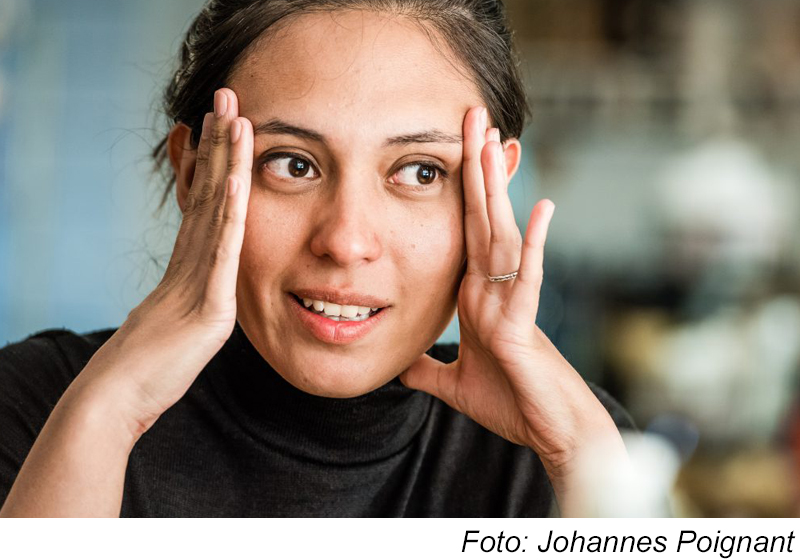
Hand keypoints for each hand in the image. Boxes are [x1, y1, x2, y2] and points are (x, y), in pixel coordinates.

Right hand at [83, 88, 253, 436]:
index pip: (204, 204)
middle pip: (208, 193)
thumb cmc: (145, 370)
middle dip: (219, 144)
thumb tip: (197, 294)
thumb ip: (189, 303)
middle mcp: (190, 263)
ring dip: (227, 163)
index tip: (220, 124)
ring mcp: (197, 279)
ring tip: (234, 116)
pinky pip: (222, 252)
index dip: (212, 163)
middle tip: (225, 96)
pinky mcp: (207, 305)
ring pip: (216, 211)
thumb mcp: (172, 326)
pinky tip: (240, 180)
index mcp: (185, 268)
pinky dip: (231, 214)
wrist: (116, 399)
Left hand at [398, 107, 625, 499]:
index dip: (460, 191)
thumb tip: (399, 368)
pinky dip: (537, 243)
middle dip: (476, 168)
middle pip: (483, 217)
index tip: (456, 149)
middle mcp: (496, 288)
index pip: (465, 231)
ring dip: (500, 190)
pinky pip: (531, 278)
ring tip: (496, 144)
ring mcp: (513, 301)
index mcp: (477, 295)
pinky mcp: (527, 323)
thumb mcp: (453, 383)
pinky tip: (542, 207)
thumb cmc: (512, 402)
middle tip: (472, 117)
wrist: (549, 431)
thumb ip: (426, 370)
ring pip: (504, 234)